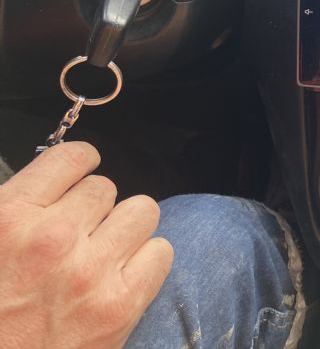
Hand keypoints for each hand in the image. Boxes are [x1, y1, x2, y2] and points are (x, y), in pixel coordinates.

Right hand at [0, 142, 172, 348]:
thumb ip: (17, 207)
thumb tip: (55, 180)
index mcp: (9, 218)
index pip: (70, 157)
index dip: (79, 164)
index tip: (79, 176)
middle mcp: (53, 239)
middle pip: (105, 188)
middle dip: (94, 208)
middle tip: (78, 235)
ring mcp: (91, 273)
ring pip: (142, 211)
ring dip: (125, 228)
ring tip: (103, 251)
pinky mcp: (120, 306)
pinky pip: (161, 252)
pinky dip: (146, 260)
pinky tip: (121, 275)